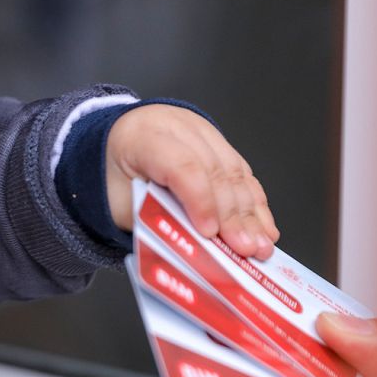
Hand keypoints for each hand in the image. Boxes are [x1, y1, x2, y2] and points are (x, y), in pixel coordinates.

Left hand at [105, 104, 277, 258]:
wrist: (113, 144)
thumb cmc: (115, 177)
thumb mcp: (122, 201)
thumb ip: (154, 220)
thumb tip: (192, 250)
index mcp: (142, 136)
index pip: (180, 165)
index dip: (199, 200)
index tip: (210, 234)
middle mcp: (175, 126)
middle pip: (214, 170)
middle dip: (233, 215)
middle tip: (246, 249)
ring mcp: (200, 130)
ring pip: (234, 171)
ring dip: (251, 212)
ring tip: (261, 245)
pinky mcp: (216, 140)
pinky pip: (240, 171)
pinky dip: (253, 201)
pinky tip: (263, 227)